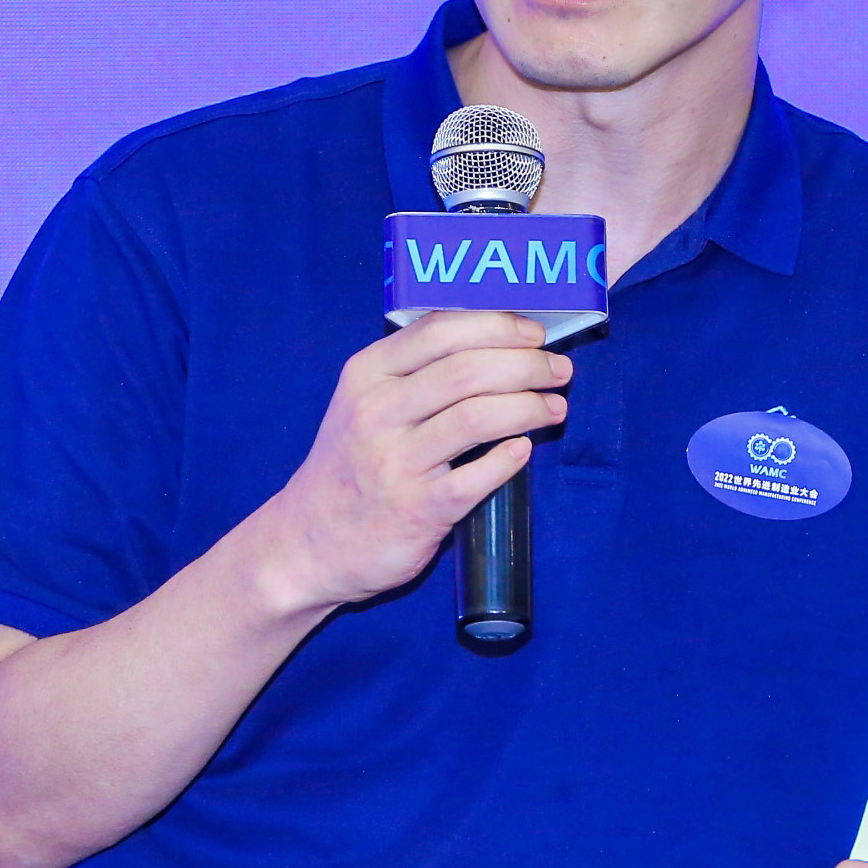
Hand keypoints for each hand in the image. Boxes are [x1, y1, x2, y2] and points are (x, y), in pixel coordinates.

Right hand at [263, 310, 568, 610]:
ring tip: (555, 407)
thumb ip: (414, 371)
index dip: (497, 326)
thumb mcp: (362, 402)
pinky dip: (509, 459)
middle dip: (527, 366)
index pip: (440, 330)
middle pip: (467, 370)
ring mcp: (395, 462)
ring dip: (529, 407)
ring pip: (477, 416)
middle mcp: (376, 412)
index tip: (534, 333)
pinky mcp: (417, 510)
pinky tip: (524, 449)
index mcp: (366, 374)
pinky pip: (477, 477)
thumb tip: (495, 342)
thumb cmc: (350, 465)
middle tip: (558, 371)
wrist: (308, 542)